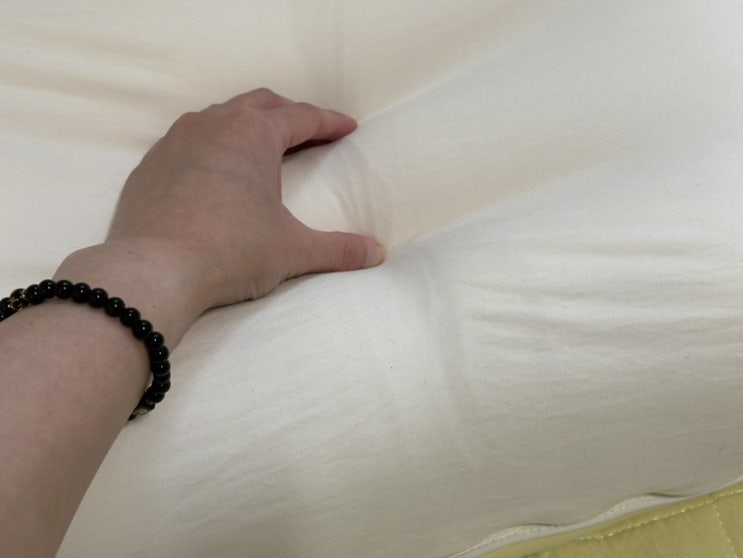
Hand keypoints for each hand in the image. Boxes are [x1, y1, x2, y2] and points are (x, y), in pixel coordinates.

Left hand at [60, 88, 383, 340]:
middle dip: (289, 113)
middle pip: (260, 104)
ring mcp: (175, 141)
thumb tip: (376, 253)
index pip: (301, 117)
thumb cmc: (229, 252)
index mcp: (253, 134)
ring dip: (246, 124)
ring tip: (261, 144)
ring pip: (219, 116)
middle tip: (310, 130)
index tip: (347, 127)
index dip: (329, 121)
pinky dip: (209, 145)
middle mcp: (213, 125)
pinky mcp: (150, 166)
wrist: (154, 271)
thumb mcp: (292, 250)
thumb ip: (338, 249)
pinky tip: (214, 171)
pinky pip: (186, 141)